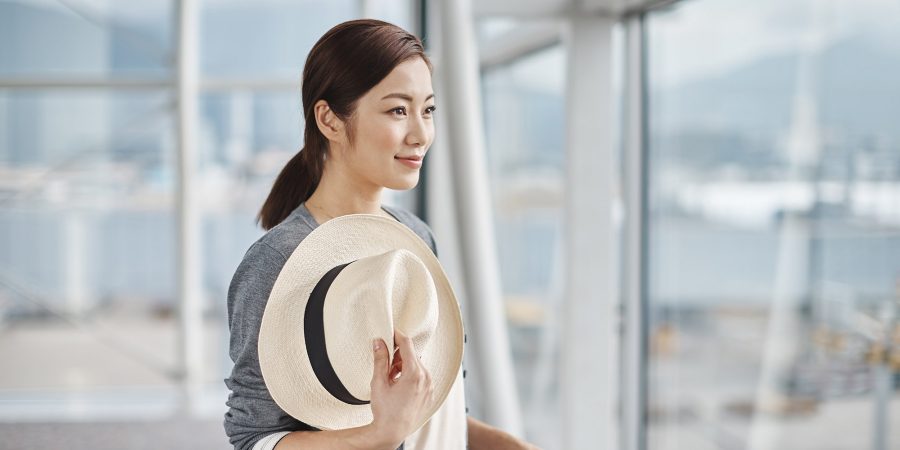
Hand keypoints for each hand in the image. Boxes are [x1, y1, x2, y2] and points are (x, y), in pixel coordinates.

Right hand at [367, 330, 433, 447]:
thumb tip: (379, 342)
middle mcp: (426, 378)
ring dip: (404, 366)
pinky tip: (399, 386)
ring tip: (391, 379)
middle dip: (398, 355)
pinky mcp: (430, 393)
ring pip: (416, 365)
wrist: (393, 432)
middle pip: (412, 354)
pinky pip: (421, 376)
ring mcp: (430, 386)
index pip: (407, 344)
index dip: (397, 335)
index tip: (390, 332)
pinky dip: (410, 376)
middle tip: (386, 366)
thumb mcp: (379, 382)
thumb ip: (380, 359)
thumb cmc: (385, 410)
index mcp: (414, 373)